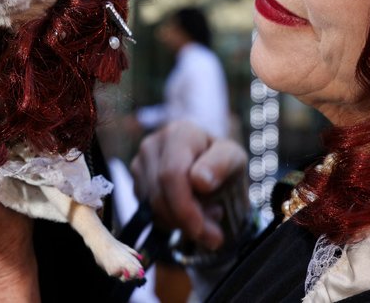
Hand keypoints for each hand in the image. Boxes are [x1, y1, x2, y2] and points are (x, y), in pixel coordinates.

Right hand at [130, 120, 247, 250]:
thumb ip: (221, 165)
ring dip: (179, 223)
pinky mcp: (135, 180)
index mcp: (180, 133)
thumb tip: (199, 180)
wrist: (208, 167)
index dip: (185, 207)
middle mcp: (153, 143)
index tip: (205, 230)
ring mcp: (140, 161)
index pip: (172, 175)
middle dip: (185, 221)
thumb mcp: (233, 159)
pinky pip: (147, 210)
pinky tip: (186, 212)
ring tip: (204, 218)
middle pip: (160, 194)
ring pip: (152, 206)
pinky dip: (168, 220)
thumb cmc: (222, 162)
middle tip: (213, 236)